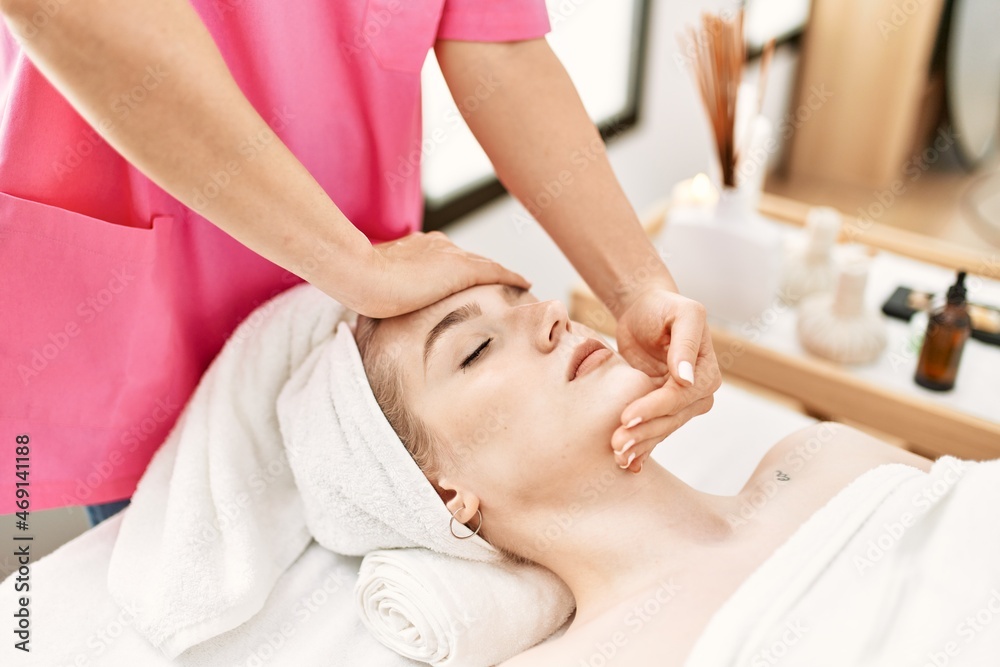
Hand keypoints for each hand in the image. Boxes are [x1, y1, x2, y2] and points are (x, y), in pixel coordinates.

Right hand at [353, 231, 530, 317]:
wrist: (359, 274)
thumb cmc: (357, 285)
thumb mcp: (372, 289)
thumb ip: (383, 296)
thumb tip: (376, 314)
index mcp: (413, 247)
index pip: (442, 258)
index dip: (454, 269)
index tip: (458, 282)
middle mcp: (434, 245)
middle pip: (467, 258)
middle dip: (481, 269)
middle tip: (498, 283)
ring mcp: (448, 255)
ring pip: (484, 263)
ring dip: (500, 274)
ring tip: (515, 285)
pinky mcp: (461, 269)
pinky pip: (497, 272)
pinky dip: (511, 277)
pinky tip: (525, 283)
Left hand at [610, 287, 721, 471]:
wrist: (645, 310)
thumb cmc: (664, 307)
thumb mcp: (682, 314)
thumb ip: (686, 342)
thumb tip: (685, 377)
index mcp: (706, 373)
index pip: (679, 397)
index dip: (654, 408)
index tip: (628, 416)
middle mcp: (697, 393)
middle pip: (670, 419)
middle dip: (644, 433)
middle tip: (617, 444)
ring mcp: (679, 404)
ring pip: (661, 429)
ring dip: (641, 445)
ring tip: (618, 456)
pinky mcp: (659, 407)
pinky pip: (653, 429)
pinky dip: (642, 448)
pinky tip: (629, 464)